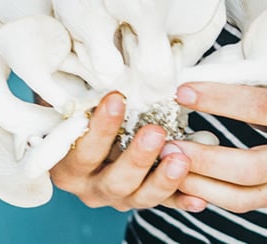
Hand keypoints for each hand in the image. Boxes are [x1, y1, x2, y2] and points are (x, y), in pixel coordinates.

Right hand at [48, 90, 207, 211]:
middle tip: (156, 132)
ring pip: (139, 197)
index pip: (81, 152)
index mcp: (68, 165)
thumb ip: (81, 92)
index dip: (98, 128)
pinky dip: (182, 200)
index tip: (116, 97)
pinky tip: (198, 197)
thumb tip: (96, 63)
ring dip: (162, 180)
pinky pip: (165, 203)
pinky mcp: (142, 198)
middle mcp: (90, 186)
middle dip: (136, 158)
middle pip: (113, 181)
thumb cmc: (82, 108)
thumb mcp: (75, 100)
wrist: (92, 130)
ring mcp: (117, 196)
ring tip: (181, 159)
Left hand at [169, 79, 266, 211]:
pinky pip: (242, 204)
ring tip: (166, 166)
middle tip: (165, 145)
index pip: (259, 106)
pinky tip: (185, 182)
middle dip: (202, 159)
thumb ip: (252, 79)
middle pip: (249, 166)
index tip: (182, 91)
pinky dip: (210, 195)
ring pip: (242, 196)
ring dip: (199, 183)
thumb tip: (197, 70)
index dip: (218, 99)